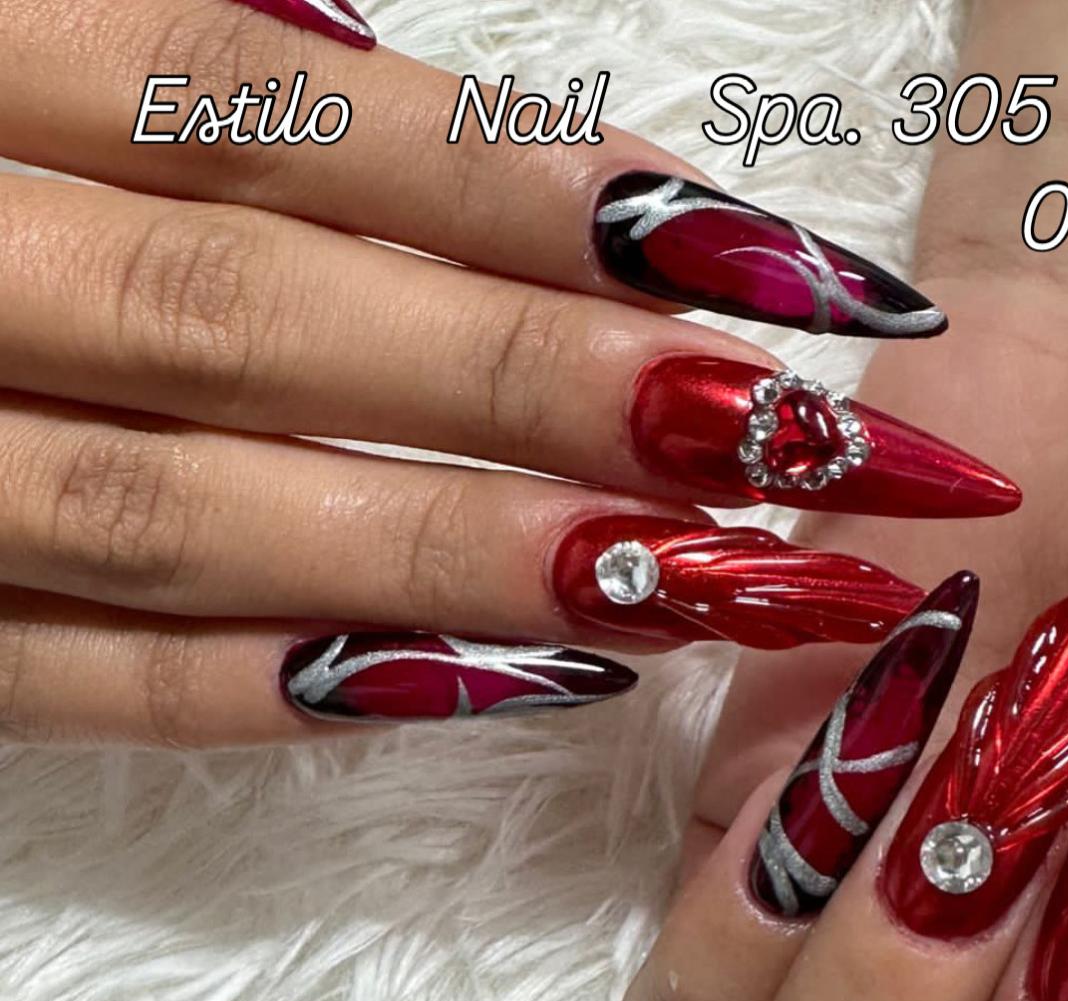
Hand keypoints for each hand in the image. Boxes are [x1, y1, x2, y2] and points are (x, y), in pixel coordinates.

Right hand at [0, 0, 1020, 744]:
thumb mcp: (1, 48)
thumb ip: (152, 58)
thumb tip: (379, 85)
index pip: (271, 110)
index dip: (535, 187)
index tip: (775, 267)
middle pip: (259, 313)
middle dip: (545, 385)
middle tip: (805, 450)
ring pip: (183, 508)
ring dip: (451, 553)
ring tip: (693, 584)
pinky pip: (68, 676)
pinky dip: (267, 687)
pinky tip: (480, 688)